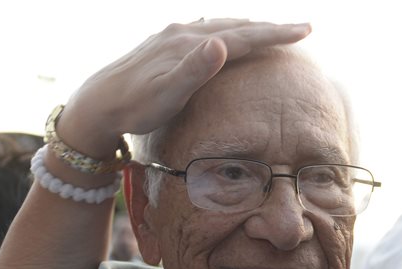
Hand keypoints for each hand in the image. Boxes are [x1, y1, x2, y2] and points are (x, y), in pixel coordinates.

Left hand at [56, 19, 311, 158]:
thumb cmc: (133, 108)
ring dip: (248, 28)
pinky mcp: (162, 45)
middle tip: (301, 29)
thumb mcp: (167, 95)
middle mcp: (183, 33)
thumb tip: (221, 44)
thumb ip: (195, 70)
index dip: (276, 34)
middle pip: (236, 26)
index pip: (244, 36)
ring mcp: (171, 37)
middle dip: (270, 28)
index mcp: (191, 45)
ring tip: (269, 30)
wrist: (96, 105)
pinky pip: (203, 32)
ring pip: (219, 26)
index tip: (305, 31)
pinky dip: (224, 33)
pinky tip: (222, 37)